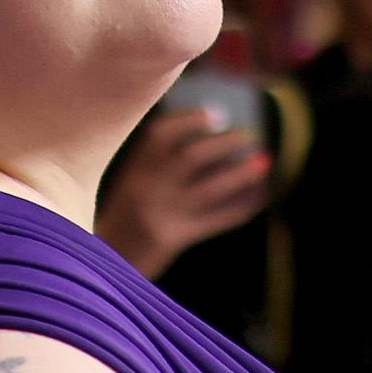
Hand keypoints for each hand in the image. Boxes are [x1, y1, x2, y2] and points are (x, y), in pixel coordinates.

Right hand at [102, 107, 271, 279]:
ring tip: (263, 161)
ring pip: (210, 189)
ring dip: (241, 173)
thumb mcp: (132, 182)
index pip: (160, 133)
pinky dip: (241, 206)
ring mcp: (162, 214)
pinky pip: (216, 220)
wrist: (108, 259)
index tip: (217, 113)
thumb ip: (158, 162)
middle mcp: (147, 188)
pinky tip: (259, 196)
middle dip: (226, 142)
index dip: (190, 119)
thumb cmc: (126, 214)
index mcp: (134, 168)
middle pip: (192, 156)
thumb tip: (216, 141)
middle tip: (248, 135)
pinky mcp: (175, 239)